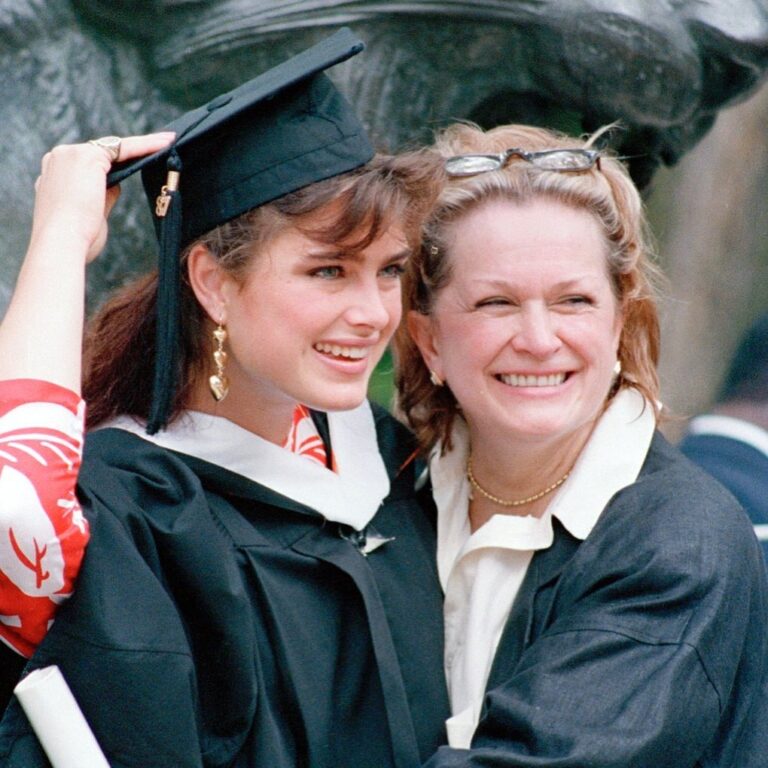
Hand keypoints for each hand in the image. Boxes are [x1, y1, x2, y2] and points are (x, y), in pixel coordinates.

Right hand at [30, 132, 174, 264]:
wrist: (62, 243)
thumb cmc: (76, 238)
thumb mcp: (92, 213)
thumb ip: (102, 196)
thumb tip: (115, 186)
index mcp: (56, 174)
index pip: (91, 163)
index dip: (116, 164)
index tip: (136, 162)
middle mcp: (60, 158)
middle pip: (104, 152)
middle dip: (132, 152)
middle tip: (162, 146)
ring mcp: (71, 154)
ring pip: (115, 147)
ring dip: (143, 145)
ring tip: (168, 142)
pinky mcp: (87, 156)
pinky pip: (123, 148)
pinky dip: (145, 146)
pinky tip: (164, 144)